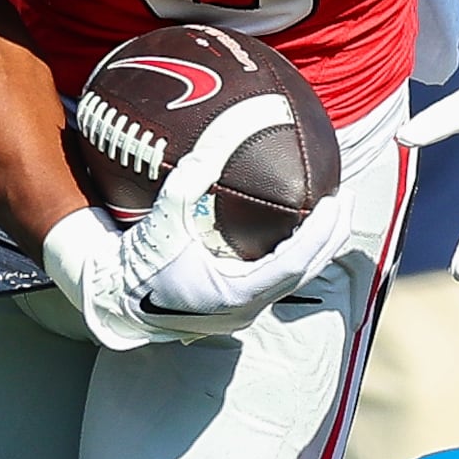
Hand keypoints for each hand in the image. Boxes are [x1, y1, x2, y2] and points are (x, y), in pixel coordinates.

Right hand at [42, 96, 350, 351]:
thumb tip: (208, 147)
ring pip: (291, 278)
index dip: (320, 234)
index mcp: (235, 294)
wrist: (115, 301)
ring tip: (327, 213)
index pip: (294, 263)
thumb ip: (186, 184)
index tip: (335, 202)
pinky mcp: (232, 306)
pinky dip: (289, 253)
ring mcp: (241, 310)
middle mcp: (245, 308)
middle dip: (329, 237)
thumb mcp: (161, 223)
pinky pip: (273, 278)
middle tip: (343, 201)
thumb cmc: (138, 267)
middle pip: (304, 272)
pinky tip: (290, 228)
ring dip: (313, 246)